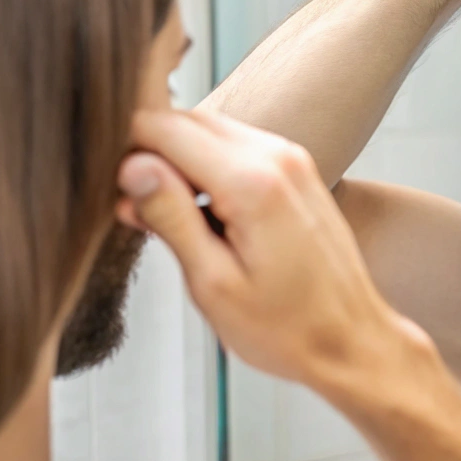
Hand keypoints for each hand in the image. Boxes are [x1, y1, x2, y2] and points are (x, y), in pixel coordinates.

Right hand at [116, 109, 428, 387]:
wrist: (353, 341)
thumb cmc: (286, 328)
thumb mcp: (213, 283)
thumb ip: (170, 217)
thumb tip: (130, 166)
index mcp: (252, 182)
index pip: (162, 126)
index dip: (122, 149)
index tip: (107, 188)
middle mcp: (275, 155)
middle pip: (185, 119)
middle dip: (147, 154)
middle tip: (130, 211)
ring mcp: (291, 158)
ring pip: (209, 129)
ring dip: (176, 162)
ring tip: (162, 221)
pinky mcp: (296, 169)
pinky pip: (235, 147)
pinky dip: (206, 168)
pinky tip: (199, 216)